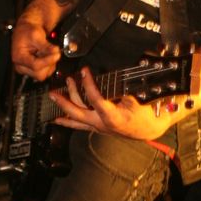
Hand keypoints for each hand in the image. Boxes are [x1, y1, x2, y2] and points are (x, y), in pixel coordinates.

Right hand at [11, 18, 60, 81]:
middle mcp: (21, 66)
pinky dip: (49, 65)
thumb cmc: (27, 31)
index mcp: (19, 57)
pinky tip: (46, 56)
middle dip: (49, 63)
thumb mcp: (36, 35)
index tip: (57, 54)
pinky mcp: (33, 70)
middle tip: (52, 52)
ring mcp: (27, 69)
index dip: (48, 61)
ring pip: (43, 75)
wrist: (26, 30)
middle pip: (39, 74)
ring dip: (49, 64)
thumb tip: (56, 52)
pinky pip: (45, 72)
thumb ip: (46, 45)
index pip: (35, 65)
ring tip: (47, 52)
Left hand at [52, 67, 171, 139]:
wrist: (147, 129)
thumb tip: (108, 80)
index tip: (84, 71)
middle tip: (53, 93)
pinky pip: (79, 125)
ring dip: (64, 107)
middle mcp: (101, 124)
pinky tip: (57, 119)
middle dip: (63, 102)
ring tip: (55, 96)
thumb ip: (121, 91)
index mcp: (112, 117)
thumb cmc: (143, 114)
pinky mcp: (97, 127)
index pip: (95, 99)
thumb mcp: (136, 100)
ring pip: (76, 120)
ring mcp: (98, 127)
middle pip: (77, 113)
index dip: (88, 84)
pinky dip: (68, 121)